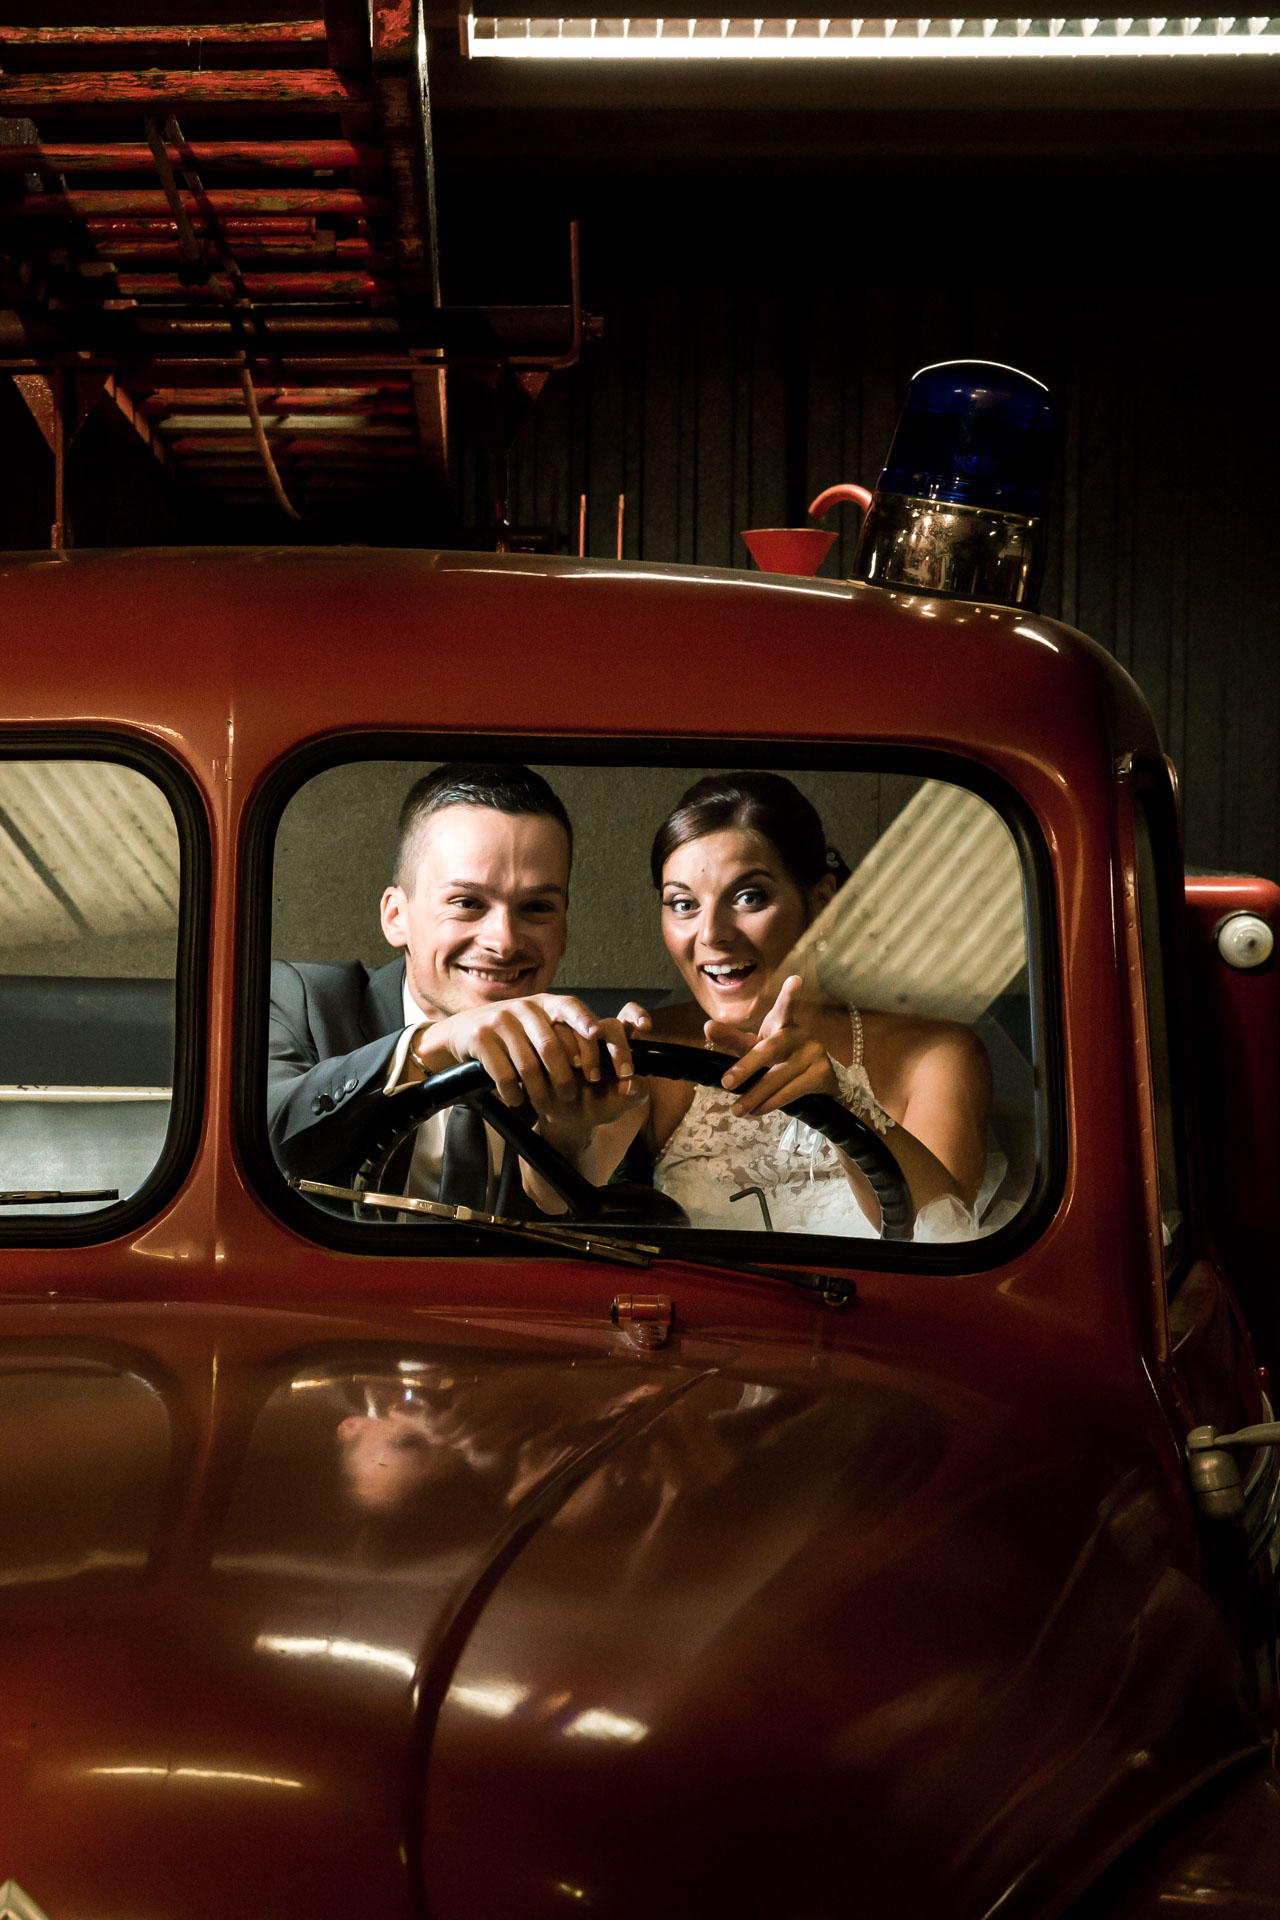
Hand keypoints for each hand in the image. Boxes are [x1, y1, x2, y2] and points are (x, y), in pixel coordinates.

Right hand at [421, 993, 638, 1109]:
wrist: (463, 1030)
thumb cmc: (512, 1033)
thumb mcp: (537, 1024)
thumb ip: (563, 1034)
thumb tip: (600, 1055)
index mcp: (545, 1003)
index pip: (570, 1006)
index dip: (585, 1020)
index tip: (598, 1036)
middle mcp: (524, 1007)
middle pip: (551, 1045)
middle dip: (564, 1076)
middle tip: (570, 1097)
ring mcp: (501, 1020)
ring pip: (528, 1065)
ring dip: (538, 1091)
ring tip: (544, 1106)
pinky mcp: (481, 1036)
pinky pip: (503, 1073)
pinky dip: (513, 1092)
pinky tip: (516, 1099)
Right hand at [530, 1008, 652, 1148]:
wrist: (564, 1117)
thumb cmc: (598, 1104)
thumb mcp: (621, 1102)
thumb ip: (636, 1094)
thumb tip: (631, 1084)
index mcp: (616, 1040)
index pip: (628, 1016)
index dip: (637, 1015)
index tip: (644, 1028)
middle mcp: (593, 1032)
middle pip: (608, 1025)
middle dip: (617, 1048)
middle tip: (619, 1074)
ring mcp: (568, 1035)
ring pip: (576, 1030)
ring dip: (583, 1057)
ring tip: (584, 1082)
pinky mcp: (545, 1042)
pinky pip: (548, 1038)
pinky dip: (556, 1060)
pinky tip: (562, 1077)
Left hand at [706, 974, 838, 1117]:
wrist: (816, 1080)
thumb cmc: (780, 1057)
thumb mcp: (756, 1046)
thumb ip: (733, 1039)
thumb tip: (707, 1026)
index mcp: (783, 1022)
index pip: (785, 1007)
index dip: (789, 995)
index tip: (795, 980)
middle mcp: (799, 1034)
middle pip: (770, 1049)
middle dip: (747, 1066)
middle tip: (726, 1083)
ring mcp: (813, 1054)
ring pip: (778, 1075)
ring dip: (755, 1095)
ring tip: (737, 1110)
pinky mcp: (820, 1075)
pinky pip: (792, 1091)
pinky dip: (772, 1102)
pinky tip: (758, 1111)